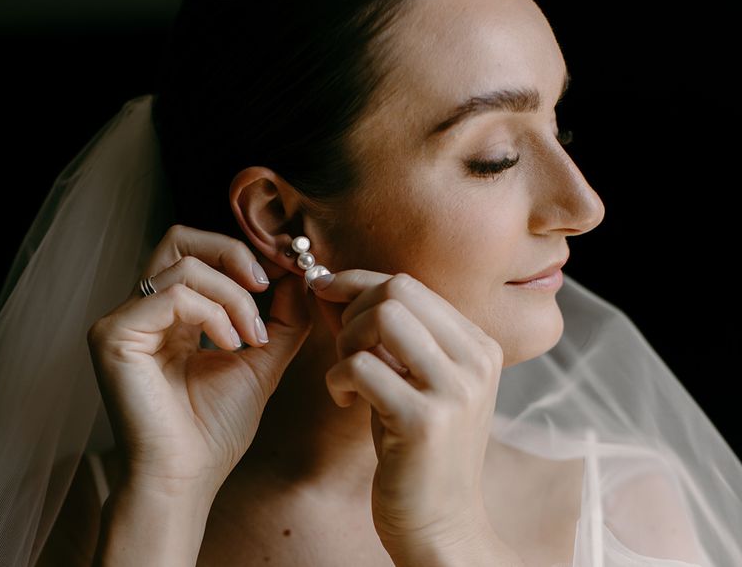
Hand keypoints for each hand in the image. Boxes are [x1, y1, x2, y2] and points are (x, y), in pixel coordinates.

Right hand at [87, 224, 311, 498]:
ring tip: (253, 336)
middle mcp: (143, 311)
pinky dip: (213, 314)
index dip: (243, 252)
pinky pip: (174, 296)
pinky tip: (230, 345)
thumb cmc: (215, 428)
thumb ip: (282, 317)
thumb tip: (300, 276)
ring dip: (234, 296)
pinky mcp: (113, 334)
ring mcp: (123, 320)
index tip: (287, 267)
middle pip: (181, 239)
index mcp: (171, 315)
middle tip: (267, 281)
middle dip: (234, 252)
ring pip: (186, 266)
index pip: (199, 254)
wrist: (187, 478)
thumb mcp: (262, 359)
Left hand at [311, 270, 503, 555]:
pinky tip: (345, 401)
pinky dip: (338, 378)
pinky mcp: (425, 421)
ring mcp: (455, 389)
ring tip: (348, 375)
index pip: (409, 284)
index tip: (326, 290)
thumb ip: (380, 334)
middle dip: (353, 311)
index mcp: (479, 346)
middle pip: (397, 290)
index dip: (358, 281)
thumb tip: (326, 282)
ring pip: (382, 317)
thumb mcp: (408, 380)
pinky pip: (361, 366)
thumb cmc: (416, 449)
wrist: (441, 524)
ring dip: (347, 341)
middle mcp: (476, 360)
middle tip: (346, 350)